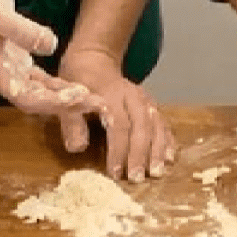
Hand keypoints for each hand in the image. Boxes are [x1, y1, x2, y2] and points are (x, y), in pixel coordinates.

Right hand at [0, 0, 94, 116]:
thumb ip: (22, 31)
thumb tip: (50, 45)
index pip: (27, 98)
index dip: (54, 101)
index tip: (78, 96)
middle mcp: (2, 79)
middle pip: (36, 101)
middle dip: (67, 105)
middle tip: (98, 103)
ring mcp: (9, 71)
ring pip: (40, 93)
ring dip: (65, 98)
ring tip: (94, 99)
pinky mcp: (16, 60)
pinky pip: (39, 80)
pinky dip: (57, 86)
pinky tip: (77, 88)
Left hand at [56, 46, 175, 181]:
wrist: (95, 58)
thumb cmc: (79, 79)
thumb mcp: (67, 94)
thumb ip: (71, 120)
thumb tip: (77, 147)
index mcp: (111, 93)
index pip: (118, 124)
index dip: (118, 149)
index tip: (115, 173)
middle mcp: (132, 96)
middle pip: (141, 125)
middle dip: (141, 153)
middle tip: (137, 178)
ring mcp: (144, 99)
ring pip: (156, 124)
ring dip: (158, 149)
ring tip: (157, 172)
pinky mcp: (150, 105)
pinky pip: (163, 122)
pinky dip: (168, 140)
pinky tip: (170, 158)